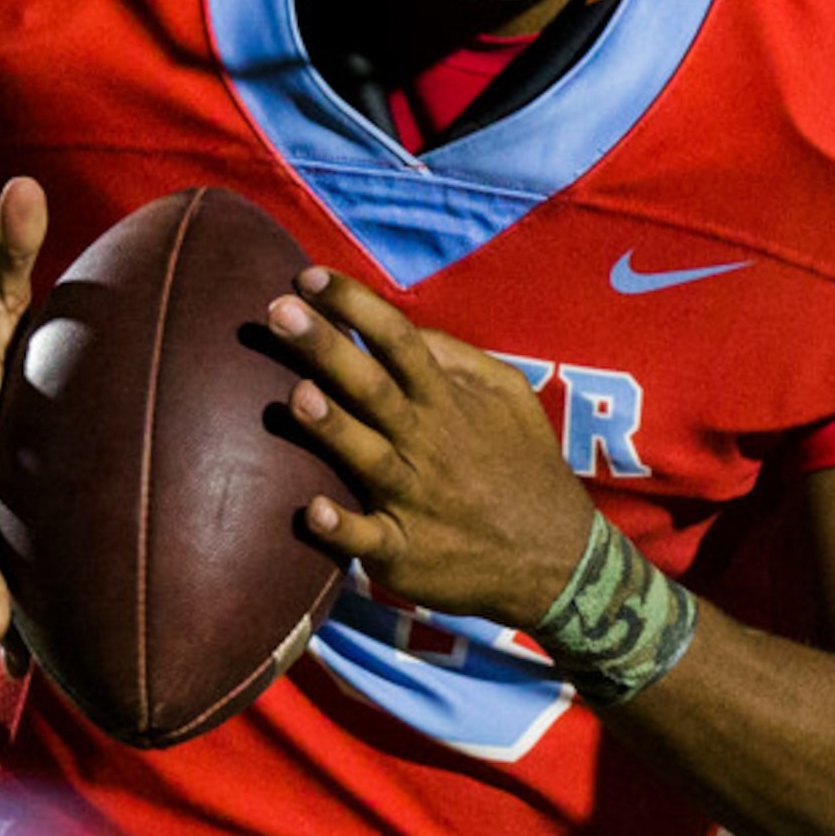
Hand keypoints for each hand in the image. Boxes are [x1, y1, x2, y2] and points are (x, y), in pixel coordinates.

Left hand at [269, 265, 595, 627]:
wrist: (555, 560)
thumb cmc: (520, 465)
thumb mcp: (508, 396)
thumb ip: (456, 357)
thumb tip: (402, 325)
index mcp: (446, 401)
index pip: (399, 340)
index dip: (357, 306)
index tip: (310, 275)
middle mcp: (426, 443)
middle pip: (372, 387)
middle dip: (327, 348)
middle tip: (279, 310)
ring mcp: (414, 499)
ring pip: (367, 457)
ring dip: (333, 427)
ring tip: (295, 395)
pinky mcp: (404, 552)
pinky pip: (369, 539)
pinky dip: (342, 528)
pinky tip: (313, 511)